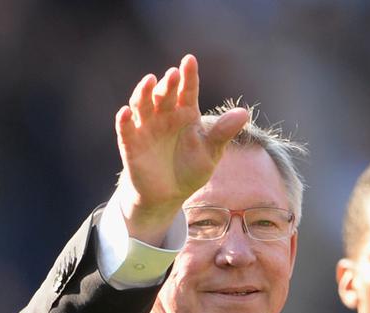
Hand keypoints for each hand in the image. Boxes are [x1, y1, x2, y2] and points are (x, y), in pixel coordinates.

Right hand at [115, 54, 249, 242]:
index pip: (187, 90)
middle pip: (164, 94)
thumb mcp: (211, 152)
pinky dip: (124, 120)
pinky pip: (126, 129)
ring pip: (142, 104)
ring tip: (150, 81)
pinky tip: (125, 112)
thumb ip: (223, 132)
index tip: (189, 60)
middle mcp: (164, 115)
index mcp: (186, 113)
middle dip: (168, 83)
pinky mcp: (131, 143)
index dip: (188, 75)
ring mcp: (146, 127)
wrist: (168, 195)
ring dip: (144, 92)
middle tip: (173, 74)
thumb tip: (245, 113)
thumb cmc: (190, 169)